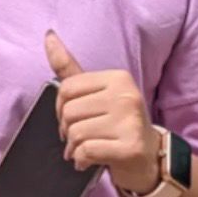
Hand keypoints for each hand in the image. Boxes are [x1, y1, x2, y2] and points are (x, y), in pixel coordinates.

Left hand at [44, 29, 159, 194]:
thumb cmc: (117, 124)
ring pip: (76, 133)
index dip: (60, 108)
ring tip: (85, 150)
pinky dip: (81, 160)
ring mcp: (131, 121)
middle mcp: (127, 95)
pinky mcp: (130, 147)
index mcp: (118, 78)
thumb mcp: (96, 94)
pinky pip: (86, 151)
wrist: (149, 159)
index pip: (66, 88)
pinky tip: (89, 161)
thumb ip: (70, 69)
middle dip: (67, 130)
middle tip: (79, 138)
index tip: (72, 119)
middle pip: (69, 111)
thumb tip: (48, 35)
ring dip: (73, 148)